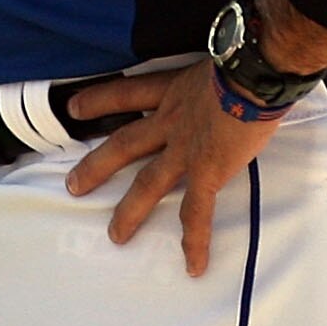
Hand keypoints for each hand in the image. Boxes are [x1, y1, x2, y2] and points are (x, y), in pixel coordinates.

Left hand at [62, 59, 283, 276]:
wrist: (254, 72)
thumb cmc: (246, 59)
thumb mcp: (218, 60)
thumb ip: (215, 73)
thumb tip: (230, 72)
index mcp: (174, 91)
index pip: (127, 93)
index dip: (99, 101)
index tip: (75, 107)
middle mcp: (171, 121)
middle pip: (123, 144)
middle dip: (96, 166)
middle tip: (72, 185)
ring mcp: (185, 150)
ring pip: (147, 185)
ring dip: (129, 212)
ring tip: (115, 235)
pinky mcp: (206, 172)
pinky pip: (197, 213)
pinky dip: (195, 241)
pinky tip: (193, 266)